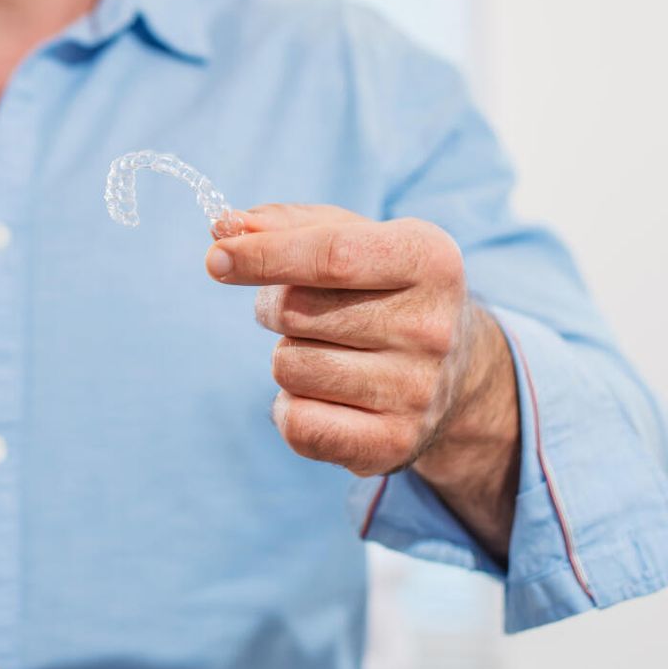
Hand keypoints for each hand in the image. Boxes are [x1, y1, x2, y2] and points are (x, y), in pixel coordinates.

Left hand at [204, 204, 506, 482]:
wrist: (451, 371)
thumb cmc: (379, 287)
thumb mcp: (348, 236)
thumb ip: (283, 224)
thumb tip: (225, 227)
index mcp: (428, 260)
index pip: (332, 256)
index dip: (264, 256)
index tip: (216, 257)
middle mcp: (432, 327)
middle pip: (297, 311)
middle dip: (274, 306)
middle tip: (300, 310)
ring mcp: (418, 391)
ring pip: (289, 367)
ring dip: (286, 356)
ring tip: (325, 352)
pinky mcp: (395, 443)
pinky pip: (298, 424)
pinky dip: (290, 408)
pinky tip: (324, 396)